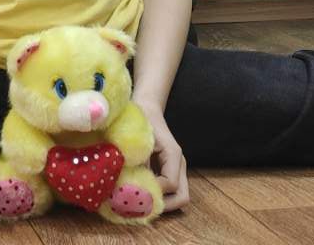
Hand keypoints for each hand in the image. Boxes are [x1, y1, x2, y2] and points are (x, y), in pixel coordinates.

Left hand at [133, 97, 189, 213]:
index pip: (171, 184)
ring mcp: (176, 169)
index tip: (135, 190)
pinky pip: (169, 191)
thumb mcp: (138, 139)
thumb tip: (131, 185)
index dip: (154, 191)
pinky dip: (158, 196)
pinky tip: (140, 192)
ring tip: (141, 201)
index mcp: (173, 154)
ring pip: (178, 196)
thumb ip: (138, 162)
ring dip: (161, 202)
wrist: (147, 107)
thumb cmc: (141, 119)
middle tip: (142, 206)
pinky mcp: (169, 171)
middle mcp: (179, 164)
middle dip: (163, 205)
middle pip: (182, 196)